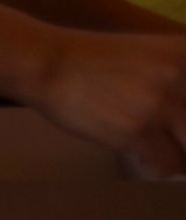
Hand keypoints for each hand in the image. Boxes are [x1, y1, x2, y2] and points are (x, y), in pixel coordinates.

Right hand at [26, 29, 185, 178]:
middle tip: (171, 140)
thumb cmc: (93, 60)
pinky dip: (157, 166)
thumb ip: (177, 77)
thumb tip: (185, 119)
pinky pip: (168, 165)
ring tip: (161, 150)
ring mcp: (159, 104)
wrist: (46, 62)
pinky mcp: (137, 130)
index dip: (185, 120)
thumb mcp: (149, 55)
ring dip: (180, 157)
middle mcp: (180, 77)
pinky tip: (140, 154)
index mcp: (185, 54)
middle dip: (184, 138)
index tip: (176, 125)